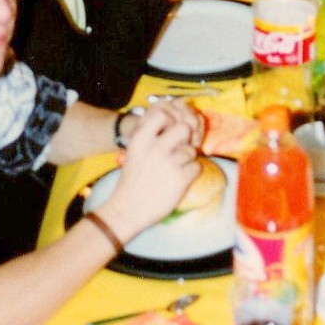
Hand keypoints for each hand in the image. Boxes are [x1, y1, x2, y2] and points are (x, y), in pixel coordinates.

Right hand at [103, 102, 203, 234]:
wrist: (128, 209)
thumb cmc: (133, 180)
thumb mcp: (134, 152)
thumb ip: (150, 136)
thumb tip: (174, 122)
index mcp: (141, 139)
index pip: (162, 114)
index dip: (171, 120)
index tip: (170, 130)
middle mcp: (155, 148)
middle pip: (184, 128)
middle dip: (185, 138)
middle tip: (178, 150)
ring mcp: (169, 163)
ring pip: (192, 150)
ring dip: (187, 160)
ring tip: (174, 170)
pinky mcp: (180, 179)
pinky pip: (196, 167)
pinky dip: (191, 174)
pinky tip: (179, 180)